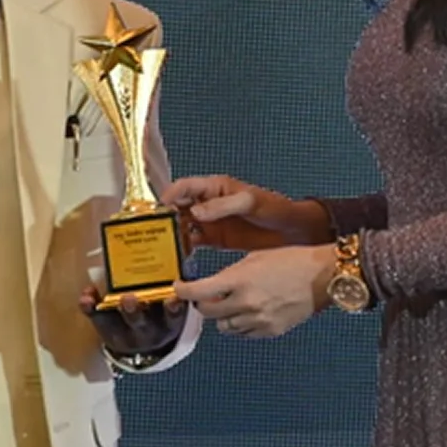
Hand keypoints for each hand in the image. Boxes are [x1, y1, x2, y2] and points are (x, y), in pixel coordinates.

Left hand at [76, 283, 185, 359]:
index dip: (173, 309)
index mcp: (167, 323)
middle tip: (129, 297)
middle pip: (140, 322)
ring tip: (111, 296)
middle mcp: (147, 329)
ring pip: (119, 322)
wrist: (145, 345)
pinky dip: (90, 307)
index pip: (172, 317)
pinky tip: (87, 296)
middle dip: (134, 310)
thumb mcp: (173, 305)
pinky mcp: (106, 327)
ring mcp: (125, 330)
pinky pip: (97, 319)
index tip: (172, 298)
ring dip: (113, 309)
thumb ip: (175, 283)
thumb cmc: (161, 314)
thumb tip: (182, 247)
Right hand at [160, 175, 328, 250]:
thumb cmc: (275, 208)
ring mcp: (210, 222)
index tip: (158, 209)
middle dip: (164, 218)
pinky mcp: (215, 239)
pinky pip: (193, 242)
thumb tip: (196, 213)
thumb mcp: (251, 202)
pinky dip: (183, 249)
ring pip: (182, 226)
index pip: (185, 187)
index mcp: (215, 187)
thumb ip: (223, 205)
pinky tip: (177, 259)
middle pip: (178, 207)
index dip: (170, 195)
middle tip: (153, 232)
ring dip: (172, 235)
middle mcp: (208, 203)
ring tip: (161, 248)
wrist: (293, 231)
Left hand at [174, 245, 329, 338]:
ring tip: (233, 303)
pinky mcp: (270, 331)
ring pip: (224, 327)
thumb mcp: (254, 257)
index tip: (179, 287)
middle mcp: (245, 302)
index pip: (198, 292)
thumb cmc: (291, 260)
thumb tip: (211, 285)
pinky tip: (250, 312)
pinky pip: (244, 334)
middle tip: (205, 296)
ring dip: (222, 316)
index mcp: (239, 280)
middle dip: (202, 303)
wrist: (322, 276)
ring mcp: (258, 320)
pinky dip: (241, 325)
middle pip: (207, 312)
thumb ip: (230, 274)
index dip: (183, 290)